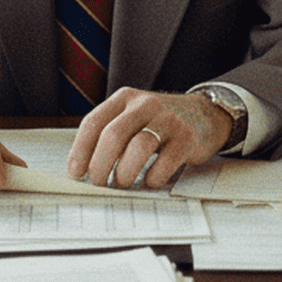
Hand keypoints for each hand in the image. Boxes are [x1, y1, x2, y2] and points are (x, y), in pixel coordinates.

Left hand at [66, 87, 231, 188]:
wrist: (205, 114)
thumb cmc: (160, 122)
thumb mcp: (134, 116)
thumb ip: (112, 133)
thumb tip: (85, 168)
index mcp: (124, 98)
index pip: (93, 122)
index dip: (81, 150)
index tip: (75, 173)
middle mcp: (144, 105)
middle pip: (113, 135)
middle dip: (100, 165)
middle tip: (98, 183)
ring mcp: (167, 120)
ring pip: (138, 148)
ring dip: (125, 172)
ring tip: (122, 183)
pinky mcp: (186, 138)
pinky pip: (165, 162)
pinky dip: (153, 178)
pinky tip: (150, 181)